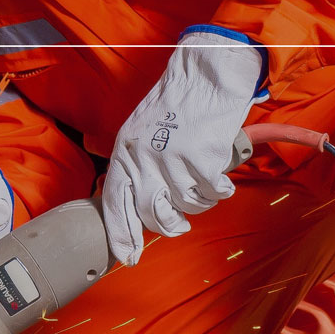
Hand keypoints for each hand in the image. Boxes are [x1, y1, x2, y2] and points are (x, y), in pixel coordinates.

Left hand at [101, 30, 263, 266]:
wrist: (206, 75)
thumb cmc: (177, 106)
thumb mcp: (142, 132)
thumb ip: (137, 167)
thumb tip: (141, 210)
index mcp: (124, 151)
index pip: (115, 204)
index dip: (122, 236)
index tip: (128, 257)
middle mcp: (143, 157)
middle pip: (151, 213)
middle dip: (168, 225)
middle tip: (180, 223)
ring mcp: (171, 158)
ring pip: (185, 206)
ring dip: (198, 202)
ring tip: (202, 183)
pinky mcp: (200, 158)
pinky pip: (211, 194)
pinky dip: (219, 190)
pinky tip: (219, 177)